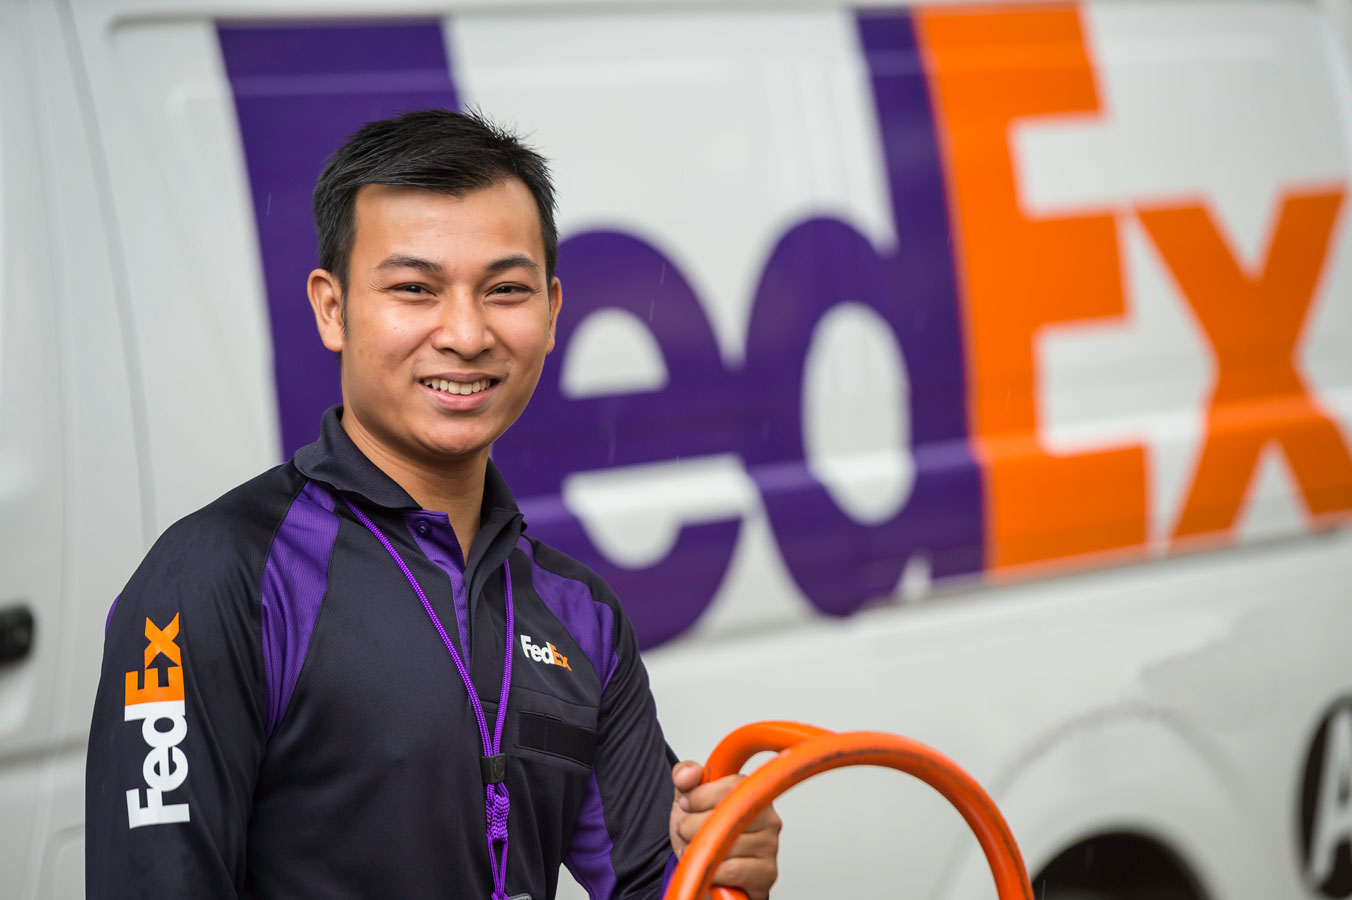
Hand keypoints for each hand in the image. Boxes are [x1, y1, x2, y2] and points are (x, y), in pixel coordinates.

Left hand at [669, 760, 780, 899]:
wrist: (704, 871)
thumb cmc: (700, 832)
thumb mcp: (687, 798)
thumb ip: (684, 776)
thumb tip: (687, 775)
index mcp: (752, 791)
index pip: (731, 786)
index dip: (700, 796)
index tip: (686, 804)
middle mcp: (768, 817)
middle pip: (729, 816)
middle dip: (693, 826)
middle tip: (686, 832)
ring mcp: (770, 845)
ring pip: (729, 845)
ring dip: (700, 851)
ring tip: (696, 851)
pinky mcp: (767, 873)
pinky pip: (733, 870)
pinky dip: (713, 871)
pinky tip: (709, 869)